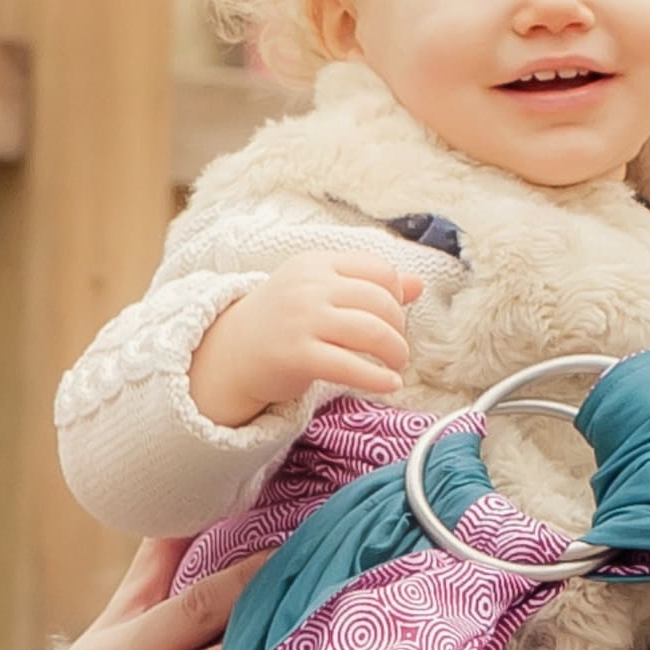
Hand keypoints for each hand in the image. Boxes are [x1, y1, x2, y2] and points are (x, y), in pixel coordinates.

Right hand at [190, 250, 423, 425]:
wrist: (231, 353)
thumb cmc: (286, 321)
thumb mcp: (322, 291)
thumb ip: (368, 285)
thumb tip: (418, 283)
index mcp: (318, 264)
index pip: (380, 270)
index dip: (398, 296)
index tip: (393, 317)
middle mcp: (309, 287)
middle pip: (381, 302)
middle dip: (399, 329)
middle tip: (396, 347)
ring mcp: (301, 320)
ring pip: (372, 332)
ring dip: (396, 352)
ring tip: (397, 365)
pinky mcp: (296, 356)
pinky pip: (351, 366)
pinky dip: (379, 378)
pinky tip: (390, 384)